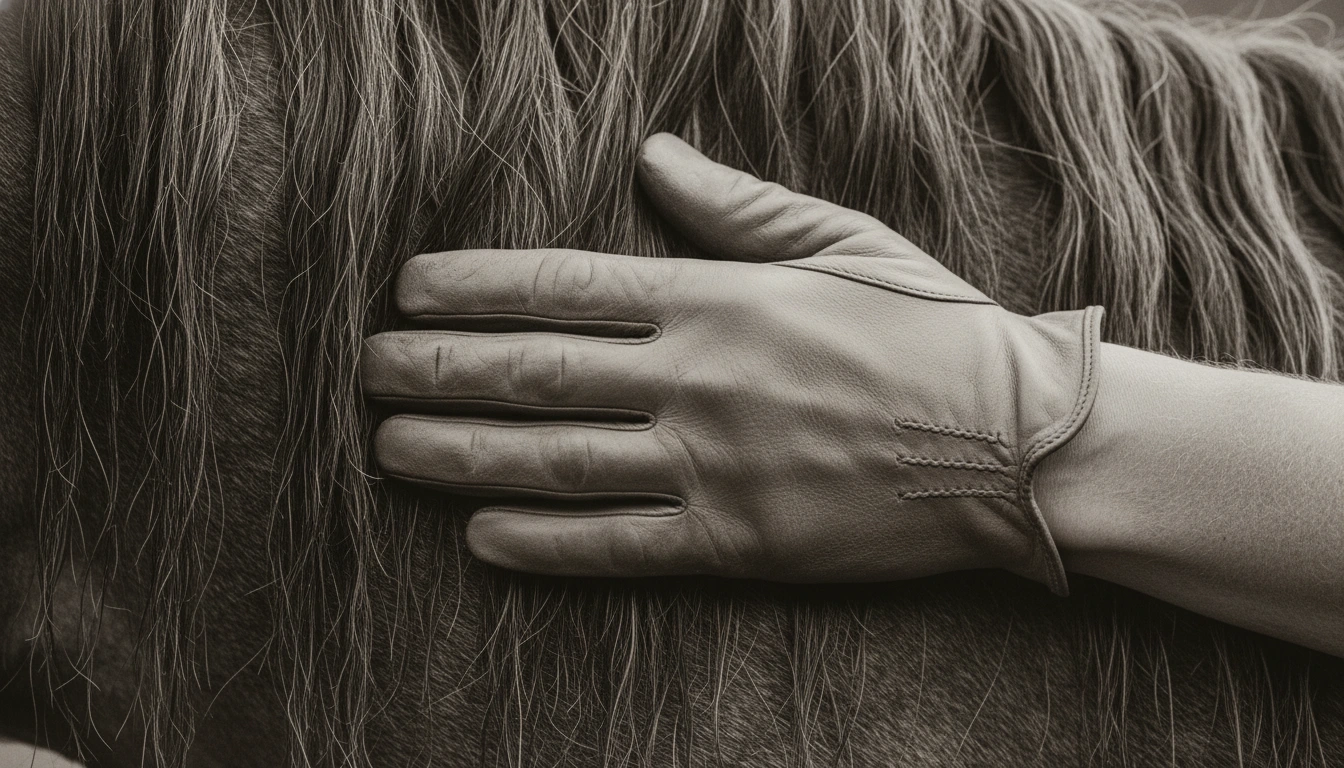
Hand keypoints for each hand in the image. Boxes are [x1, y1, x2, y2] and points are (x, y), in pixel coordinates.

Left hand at [360, 134, 1101, 592]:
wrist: (1020, 440)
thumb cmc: (934, 330)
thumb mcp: (841, 239)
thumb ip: (735, 203)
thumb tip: (651, 155)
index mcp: (720, 296)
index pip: (564, 286)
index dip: (473, 290)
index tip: (408, 293)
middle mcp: (701, 377)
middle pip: (536, 373)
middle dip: (437, 371)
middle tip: (366, 372)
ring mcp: (716, 465)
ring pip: (557, 461)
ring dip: (460, 454)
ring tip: (390, 449)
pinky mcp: (740, 542)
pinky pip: (620, 544)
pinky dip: (544, 542)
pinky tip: (482, 536)